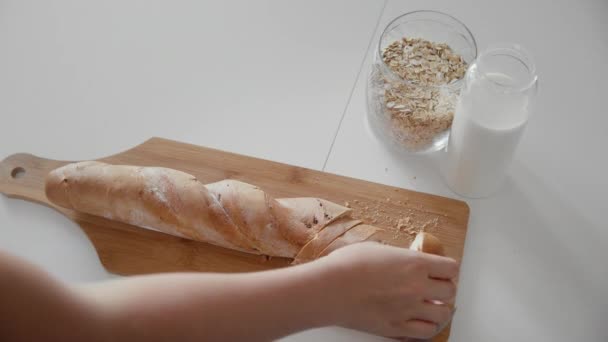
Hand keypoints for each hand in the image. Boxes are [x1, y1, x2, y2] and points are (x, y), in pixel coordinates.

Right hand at [318, 242, 458, 339]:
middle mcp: (417, 287)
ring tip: (432, 306)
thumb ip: (400, 258)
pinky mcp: (397, 328)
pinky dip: (428, 327)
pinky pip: (426, 333)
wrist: (328, 288)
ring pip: (443, 315)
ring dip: (440, 309)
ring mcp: (408, 310)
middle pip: (450, 291)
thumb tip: (407, 262)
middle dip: (445, 288)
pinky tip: (421, 321)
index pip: (451, 269)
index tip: (443, 271)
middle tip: (437, 287)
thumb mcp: (379, 249)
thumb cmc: (347, 265)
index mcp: (415, 264)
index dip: (448, 269)